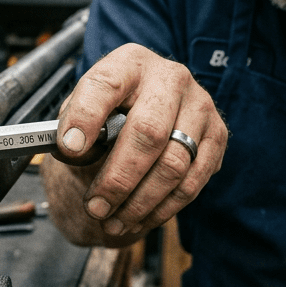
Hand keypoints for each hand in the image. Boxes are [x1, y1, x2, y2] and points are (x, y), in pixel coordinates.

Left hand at [53, 44, 226, 237]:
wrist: (148, 108)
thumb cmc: (110, 111)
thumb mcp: (83, 109)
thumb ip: (71, 127)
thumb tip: (72, 150)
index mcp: (129, 63)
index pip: (105, 85)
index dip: (86, 118)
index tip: (69, 148)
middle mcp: (170, 78)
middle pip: (148, 133)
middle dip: (118, 180)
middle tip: (95, 208)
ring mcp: (200, 106)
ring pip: (173, 165)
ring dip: (140, 203)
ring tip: (113, 223)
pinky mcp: (216, 135)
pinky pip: (193, 181)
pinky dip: (163, 208)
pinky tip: (139, 219)